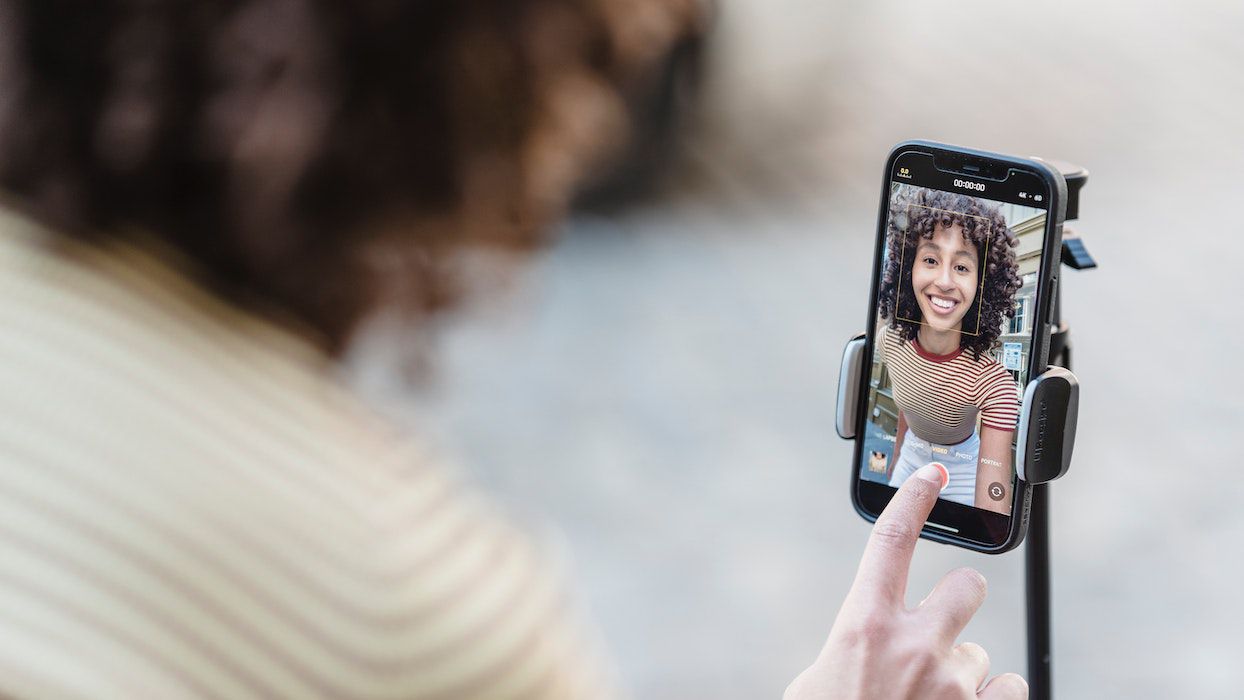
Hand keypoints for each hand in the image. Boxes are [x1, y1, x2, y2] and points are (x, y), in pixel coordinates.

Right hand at [784, 463, 1027, 698]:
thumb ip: (850, 649)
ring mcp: (953, 684)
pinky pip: (1009, 692)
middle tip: (943, 629)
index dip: (914, 496)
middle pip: (968, 586)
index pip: (891, 539)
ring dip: (964, 677)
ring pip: (982, 655)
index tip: (933, 472)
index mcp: (863, 624)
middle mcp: (914, 644)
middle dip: (960, 601)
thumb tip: (868, 640)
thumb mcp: (817, 683)